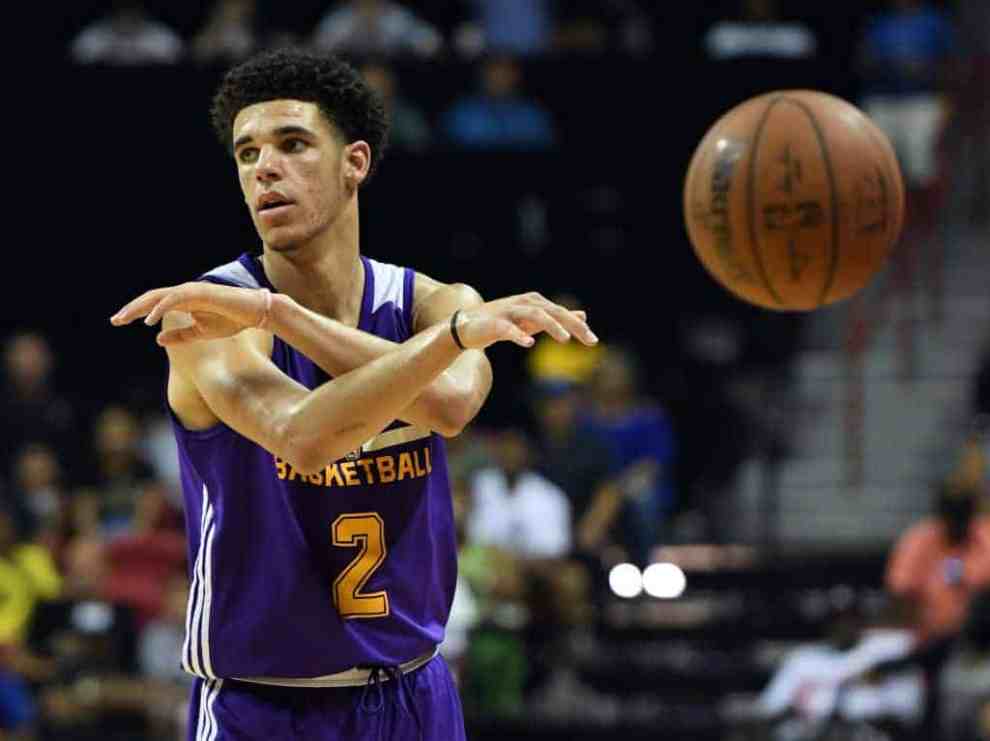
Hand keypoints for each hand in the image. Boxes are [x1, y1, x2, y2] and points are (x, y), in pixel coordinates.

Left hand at [110, 282, 270, 344]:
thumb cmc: (231, 320)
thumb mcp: (201, 332)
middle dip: (131, 309)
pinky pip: (174, 299)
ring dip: (140, 307)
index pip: (154, 304)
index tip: (120, 322)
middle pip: (151, 298)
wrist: (254, 313)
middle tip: (115, 320)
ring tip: (125, 319)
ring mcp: (191, 290)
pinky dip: (160, 308)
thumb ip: (180, 335)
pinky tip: (148, 319)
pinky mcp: (199, 293)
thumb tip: (157, 338)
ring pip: (158, 296)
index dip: (136, 312)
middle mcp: (184, 292)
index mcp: (184, 300)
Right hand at [455, 292, 596, 349]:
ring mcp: (509, 312)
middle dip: (572, 325)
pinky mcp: (494, 323)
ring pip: (534, 314)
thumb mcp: (533, 321)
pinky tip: (529, 343)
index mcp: (535, 303)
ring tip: (564, 339)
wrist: (467, 327)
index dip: (578, 326)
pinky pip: (508, 328)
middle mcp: (524, 303)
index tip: (594, 341)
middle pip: (553, 311)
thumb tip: (583, 316)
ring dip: (551, 325)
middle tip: (589, 341)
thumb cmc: (503, 323)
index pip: (561, 313)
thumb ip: (556, 318)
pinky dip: (519, 334)